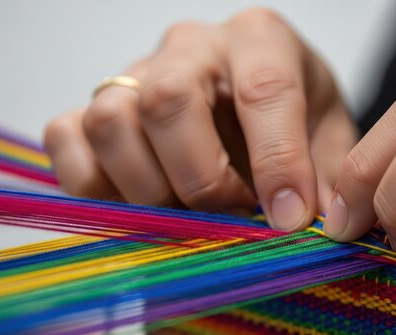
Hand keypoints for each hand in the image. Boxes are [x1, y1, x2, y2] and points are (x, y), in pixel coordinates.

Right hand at [44, 8, 355, 230]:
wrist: (253, 102)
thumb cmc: (293, 118)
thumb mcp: (328, 139)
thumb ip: (327, 180)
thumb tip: (320, 233)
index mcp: (260, 40)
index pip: (264, 90)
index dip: (277, 162)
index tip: (288, 219)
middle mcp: (191, 47)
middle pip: (168, 101)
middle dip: (201, 179)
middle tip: (231, 215)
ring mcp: (134, 72)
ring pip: (110, 121)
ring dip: (148, 188)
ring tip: (186, 212)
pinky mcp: (93, 105)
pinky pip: (66, 139)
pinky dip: (94, 185)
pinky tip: (138, 203)